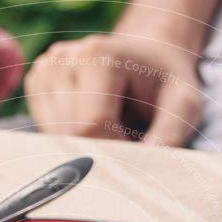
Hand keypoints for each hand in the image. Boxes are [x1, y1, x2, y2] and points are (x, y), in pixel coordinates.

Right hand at [24, 33, 201, 145]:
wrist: (148, 55)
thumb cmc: (166, 83)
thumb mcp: (184, 104)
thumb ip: (171, 134)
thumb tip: (145, 167)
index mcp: (97, 55)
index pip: (91, 126)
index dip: (115, 152)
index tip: (139, 150)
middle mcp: (63, 57)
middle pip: (69, 135)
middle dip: (100, 151)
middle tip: (129, 141)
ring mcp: (45, 68)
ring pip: (53, 138)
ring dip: (85, 146)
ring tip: (113, 128)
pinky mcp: (37, 82)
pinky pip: (46, 132)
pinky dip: (71, 139)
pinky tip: (93, 123)